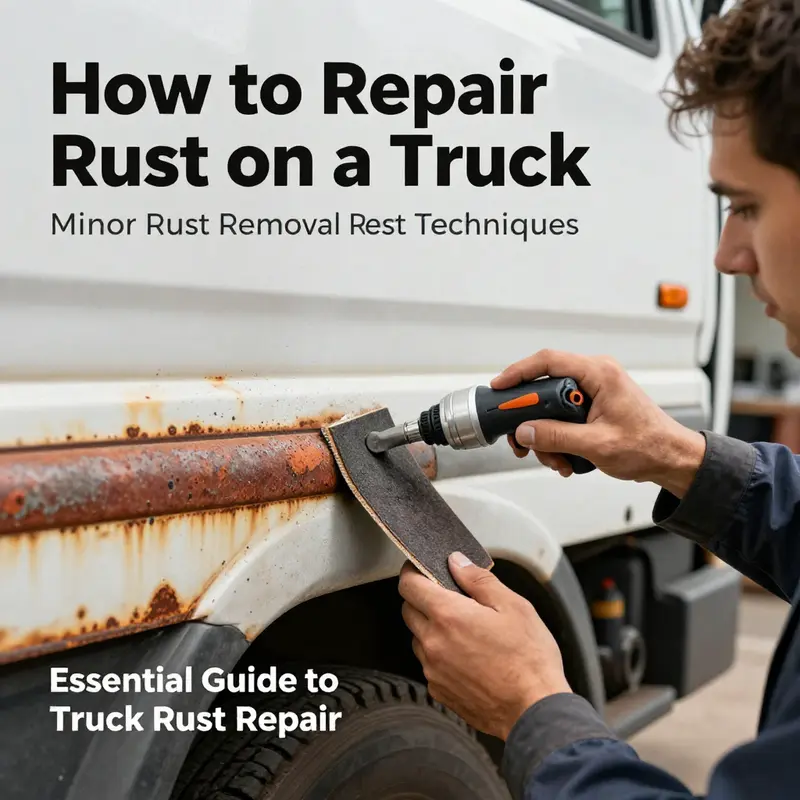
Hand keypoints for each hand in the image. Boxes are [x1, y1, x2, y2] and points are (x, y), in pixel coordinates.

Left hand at [398, 554, 571, 740]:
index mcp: (448, 616)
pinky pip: (429, 664)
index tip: (421, 569)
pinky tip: (467, 656)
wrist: (534, 712)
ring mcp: (433, 670)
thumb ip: (479, 580)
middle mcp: (433, 643)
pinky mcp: (439, 691)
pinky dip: (440, 655)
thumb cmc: (529, 659)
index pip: (409, 585)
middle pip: (408, 610)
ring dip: (431, 628)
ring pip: (418, 638)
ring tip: (465, 631)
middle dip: (422, 598)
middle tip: (449, 597)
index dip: (412, 572)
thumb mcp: (513, 606)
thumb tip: (457, 562)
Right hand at [493, 349, 705, 497]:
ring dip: (546, 436)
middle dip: (531, 418)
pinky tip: (564, 457)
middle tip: (522, 439)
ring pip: (551, 407)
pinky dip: (557, 438)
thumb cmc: (649, 445)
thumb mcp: (596, 444)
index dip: (518, 372)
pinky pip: (563, 416)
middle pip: (544, 387)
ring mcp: (594, 391)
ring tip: (555, 459)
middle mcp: (596, 376)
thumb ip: (556, 436)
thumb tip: (525, 430)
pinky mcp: (593, 405)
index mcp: (599, 374)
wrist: (672, 458)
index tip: (499, 387)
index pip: (548, 361)